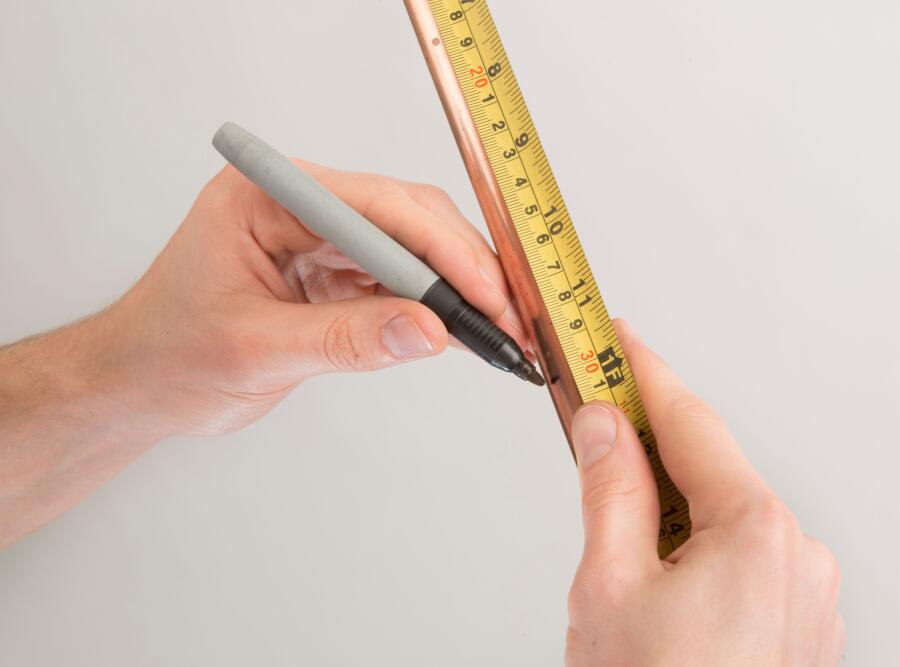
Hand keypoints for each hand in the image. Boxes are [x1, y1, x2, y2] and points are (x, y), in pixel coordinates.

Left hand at [96, 163, 529, 437]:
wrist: (141, 383)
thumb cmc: (170, 356)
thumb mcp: (257, 351)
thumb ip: (346, 339)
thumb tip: (428, 332)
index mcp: (266, 196)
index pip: (377, 208)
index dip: (441, 250)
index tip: (485, 294)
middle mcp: (298, 204)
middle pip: (406, 218)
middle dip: (462, 269)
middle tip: (507, 318)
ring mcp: (319, 235)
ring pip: (412, 247)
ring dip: (456, 289)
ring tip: (499, 330)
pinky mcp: (332, 268)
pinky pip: (397, 279)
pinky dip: (433, 306)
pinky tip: (463, 331)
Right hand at [565, 321, 843, 665]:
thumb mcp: (608, 584)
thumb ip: (608, 489)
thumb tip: (603, 425)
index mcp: (758, 532)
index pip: (690, 422)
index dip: (643, 371)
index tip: (614, 340)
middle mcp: (797, 554)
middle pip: (709, 467)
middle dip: (647, 444)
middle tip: (594, 414)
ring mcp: (805, 592)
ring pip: (723, 514)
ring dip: (667, 502)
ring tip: (613, 522)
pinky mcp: (797, 621)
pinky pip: (742, 555)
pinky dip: (695, 542)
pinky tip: (654, 559)